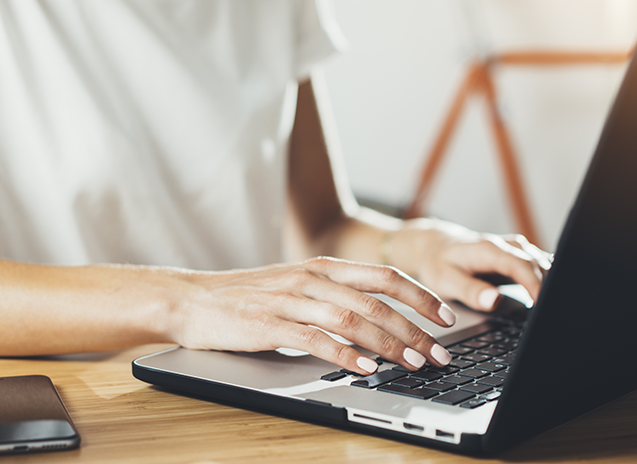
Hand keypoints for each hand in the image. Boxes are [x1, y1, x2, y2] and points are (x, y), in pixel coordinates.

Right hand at [168, 257, 457, 374]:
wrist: (190, 299)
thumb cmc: (245, 298)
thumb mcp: (295, 288)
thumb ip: (333, 298)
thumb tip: (379, 321)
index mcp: (322, 268)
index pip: (384, 276)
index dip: (421, 296)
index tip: (446, 318)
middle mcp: (312, 279)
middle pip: (377, 302)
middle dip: (415, 329)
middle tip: (440, 353)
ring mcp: (291, 300)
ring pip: (353, 320)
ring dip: (389, 344)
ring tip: (413, 364)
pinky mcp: (270, 324)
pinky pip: (316, 339)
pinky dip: (345, 355)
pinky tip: (365, 368)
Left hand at [387, 218, 550, 310]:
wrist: (434, 246)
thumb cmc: (438, 263)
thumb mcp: (445, 280)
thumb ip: (470, 291)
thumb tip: (494, 301)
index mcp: (489, 249)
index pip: (521, 265)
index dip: (534, 284)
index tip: (541, 304)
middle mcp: (506, 245)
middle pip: (537, 264)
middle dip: (549, 287)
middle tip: (550, 315)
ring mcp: (514, 249)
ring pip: (542, 263)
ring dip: (550, 283)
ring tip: (552, 309)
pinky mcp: (516, 257)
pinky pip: (538, 266)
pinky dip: (546, 279)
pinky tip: (548, 296)